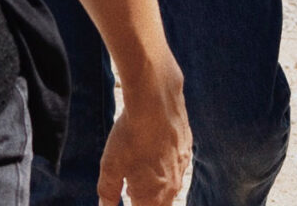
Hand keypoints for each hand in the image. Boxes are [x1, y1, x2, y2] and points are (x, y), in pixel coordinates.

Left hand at [96, 67, 191, 205]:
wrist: (156, 100)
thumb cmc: (130, 136)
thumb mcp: (110, 168)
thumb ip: (108, 194)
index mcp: (153, 198)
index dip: (134, 205)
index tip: (127, 194)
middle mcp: (173, 187)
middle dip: (144, 201)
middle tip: (129, 190)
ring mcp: (183, 167)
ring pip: (170, 187)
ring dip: (155, 186)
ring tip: (139, 171)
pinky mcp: (187, 148)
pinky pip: (177, 166)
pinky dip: (165, 166)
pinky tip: (153, 152)